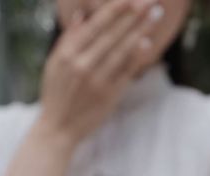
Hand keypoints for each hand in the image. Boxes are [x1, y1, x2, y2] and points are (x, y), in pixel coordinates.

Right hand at [37, 0, 158, 144]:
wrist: (59, 129)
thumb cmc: (56, 94)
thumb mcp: (54, 64)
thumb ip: (68, 39)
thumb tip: (81, 15)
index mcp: (68, 54)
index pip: (95, 26)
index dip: (114, 10)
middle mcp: (82, 65)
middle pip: (113, 35)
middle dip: (133, 15)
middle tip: (151, 1)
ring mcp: (97, 81)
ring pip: (122, 51)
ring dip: (141, 30)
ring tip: (156, 14)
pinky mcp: (108, 96)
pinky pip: (125, 72)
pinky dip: (136, 57)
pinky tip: (147, 43)